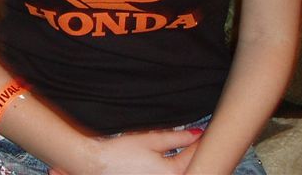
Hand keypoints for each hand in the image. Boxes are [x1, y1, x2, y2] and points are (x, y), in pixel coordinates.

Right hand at [49, 129, 201, 174]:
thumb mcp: (151, 140)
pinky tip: (166, 162)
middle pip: (190, 168)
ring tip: (183, 149)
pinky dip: (171, 169)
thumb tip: (196, 134)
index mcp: (172, 174)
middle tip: (195, 139)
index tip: (205, 132)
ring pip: (180, 173)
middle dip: (194, 154)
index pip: (194, 156)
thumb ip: (177, 138)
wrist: (96, 165)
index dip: (199, 141)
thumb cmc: (121, 153)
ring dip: (183, 163)